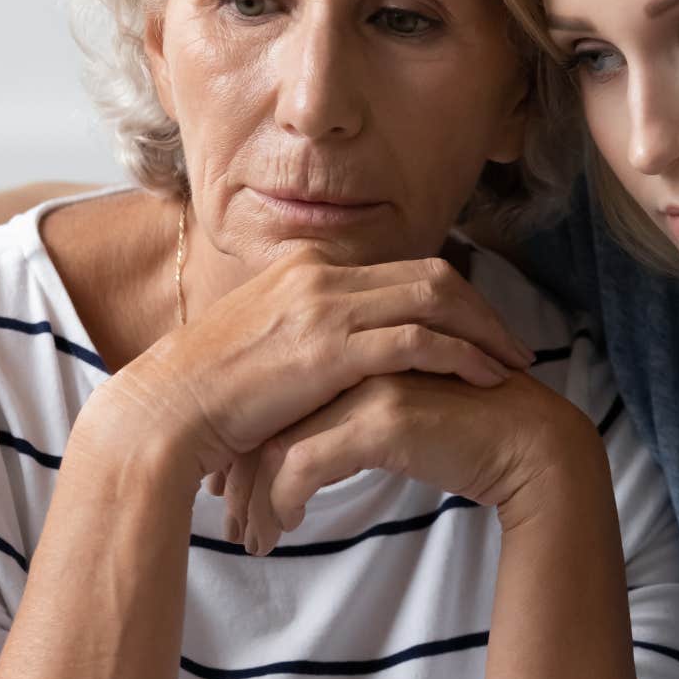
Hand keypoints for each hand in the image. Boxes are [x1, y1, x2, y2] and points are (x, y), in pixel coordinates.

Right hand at [84, 249, 537, 485]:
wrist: (163, 412)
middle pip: (430, 274)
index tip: (479, 330)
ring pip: (435, 298)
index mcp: (305, 265)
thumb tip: (340, 359)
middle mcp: (319, 272)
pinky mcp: (329, 348)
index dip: (451, 298)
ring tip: (514, 365)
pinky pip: (418, 340)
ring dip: (483, 332)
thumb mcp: (263, 347)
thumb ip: (308, 338)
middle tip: (514, 346)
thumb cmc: (207, 397)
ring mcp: (324, 305)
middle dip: (481, 310)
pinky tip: (486, 379)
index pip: (401, 269)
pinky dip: (462, 355)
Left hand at [235, 370, 604, 555]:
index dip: (247, 445)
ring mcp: (369, 382)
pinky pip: (306, 465)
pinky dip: (285, 501)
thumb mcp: (391, 417)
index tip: (230, 489)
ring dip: (255, 498)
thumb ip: (345, 415)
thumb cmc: (463, 433)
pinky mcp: (385, 418)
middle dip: (241, 474)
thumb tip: (289, 454)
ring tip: (252, 538)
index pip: (274, 394)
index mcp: (352, 346)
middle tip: (229, 519)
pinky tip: (289, 527)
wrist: (528, 444)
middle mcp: (355, 355)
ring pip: (279, 442)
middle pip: (267, 416)